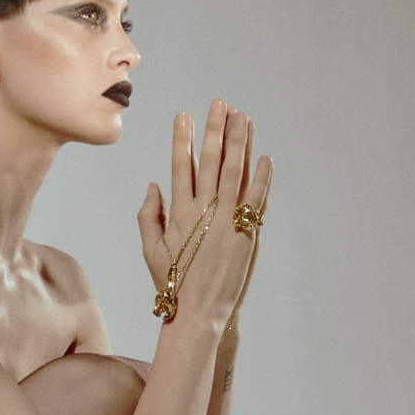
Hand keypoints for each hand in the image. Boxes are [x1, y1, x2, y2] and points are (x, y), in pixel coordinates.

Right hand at [138, 101, 272, 330]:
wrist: (200, 311)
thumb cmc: (173, 283)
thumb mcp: (151, 251)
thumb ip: (149, 216)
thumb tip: (153, 185)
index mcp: (179, 214)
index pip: (181, 167)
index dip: (183, 140)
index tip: (184, 116)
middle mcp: (204, 213)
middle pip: (212, 162)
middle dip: (216, 130)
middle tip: (220, 103)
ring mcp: (228, 222)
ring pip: (236, 174)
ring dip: (241, 144)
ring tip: (243, 117)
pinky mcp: (248, 234)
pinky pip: (257, 200)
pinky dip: (262, 177)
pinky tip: (265, 156)